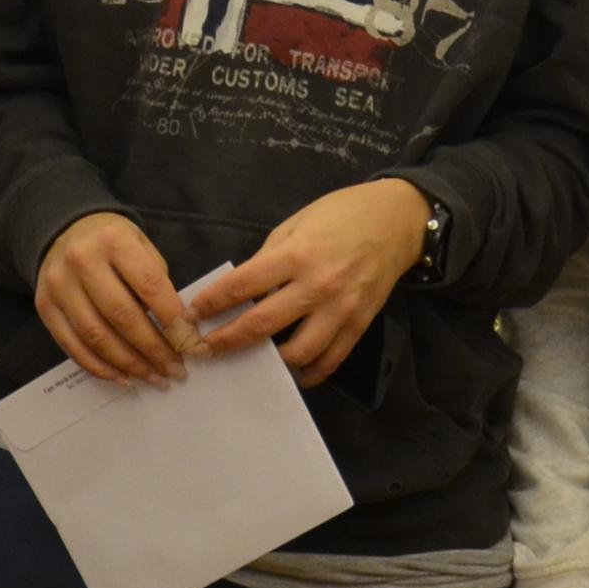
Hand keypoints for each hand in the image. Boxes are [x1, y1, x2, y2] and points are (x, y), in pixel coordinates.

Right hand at [35, 211, 200, 385]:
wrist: (64, 231)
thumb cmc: (112, 242)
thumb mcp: (141, 245)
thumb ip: (156, 282)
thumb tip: (176, 330)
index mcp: (113, 240)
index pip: (149, 285)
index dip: (172, 319)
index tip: (190, 343)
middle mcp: (81, 261)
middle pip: (122, 316)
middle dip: (153, 349)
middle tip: (175, 370)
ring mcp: (59, 286)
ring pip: (96, 336)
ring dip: (129, 364)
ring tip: (154, 378)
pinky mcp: (44, 306)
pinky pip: (72, 346)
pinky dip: (99, 367)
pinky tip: (123, 377)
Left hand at [189, 178, 427, 386]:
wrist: (396, 220)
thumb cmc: (340, 215)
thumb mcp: (296, 223)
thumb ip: (269, 257)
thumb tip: (242, 289)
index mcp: (296, 254)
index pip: (242, 286)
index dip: (212, 303)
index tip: (192, 315)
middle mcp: (316, 286)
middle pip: (263, 324)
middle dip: (227, 340)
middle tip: (205, 349)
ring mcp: (340, 308)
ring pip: (298, 352)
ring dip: (270, 362)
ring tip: (251, 361)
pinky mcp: (359, 323)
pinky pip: (331, 359)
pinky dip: (310, 372)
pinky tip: (294, 372)